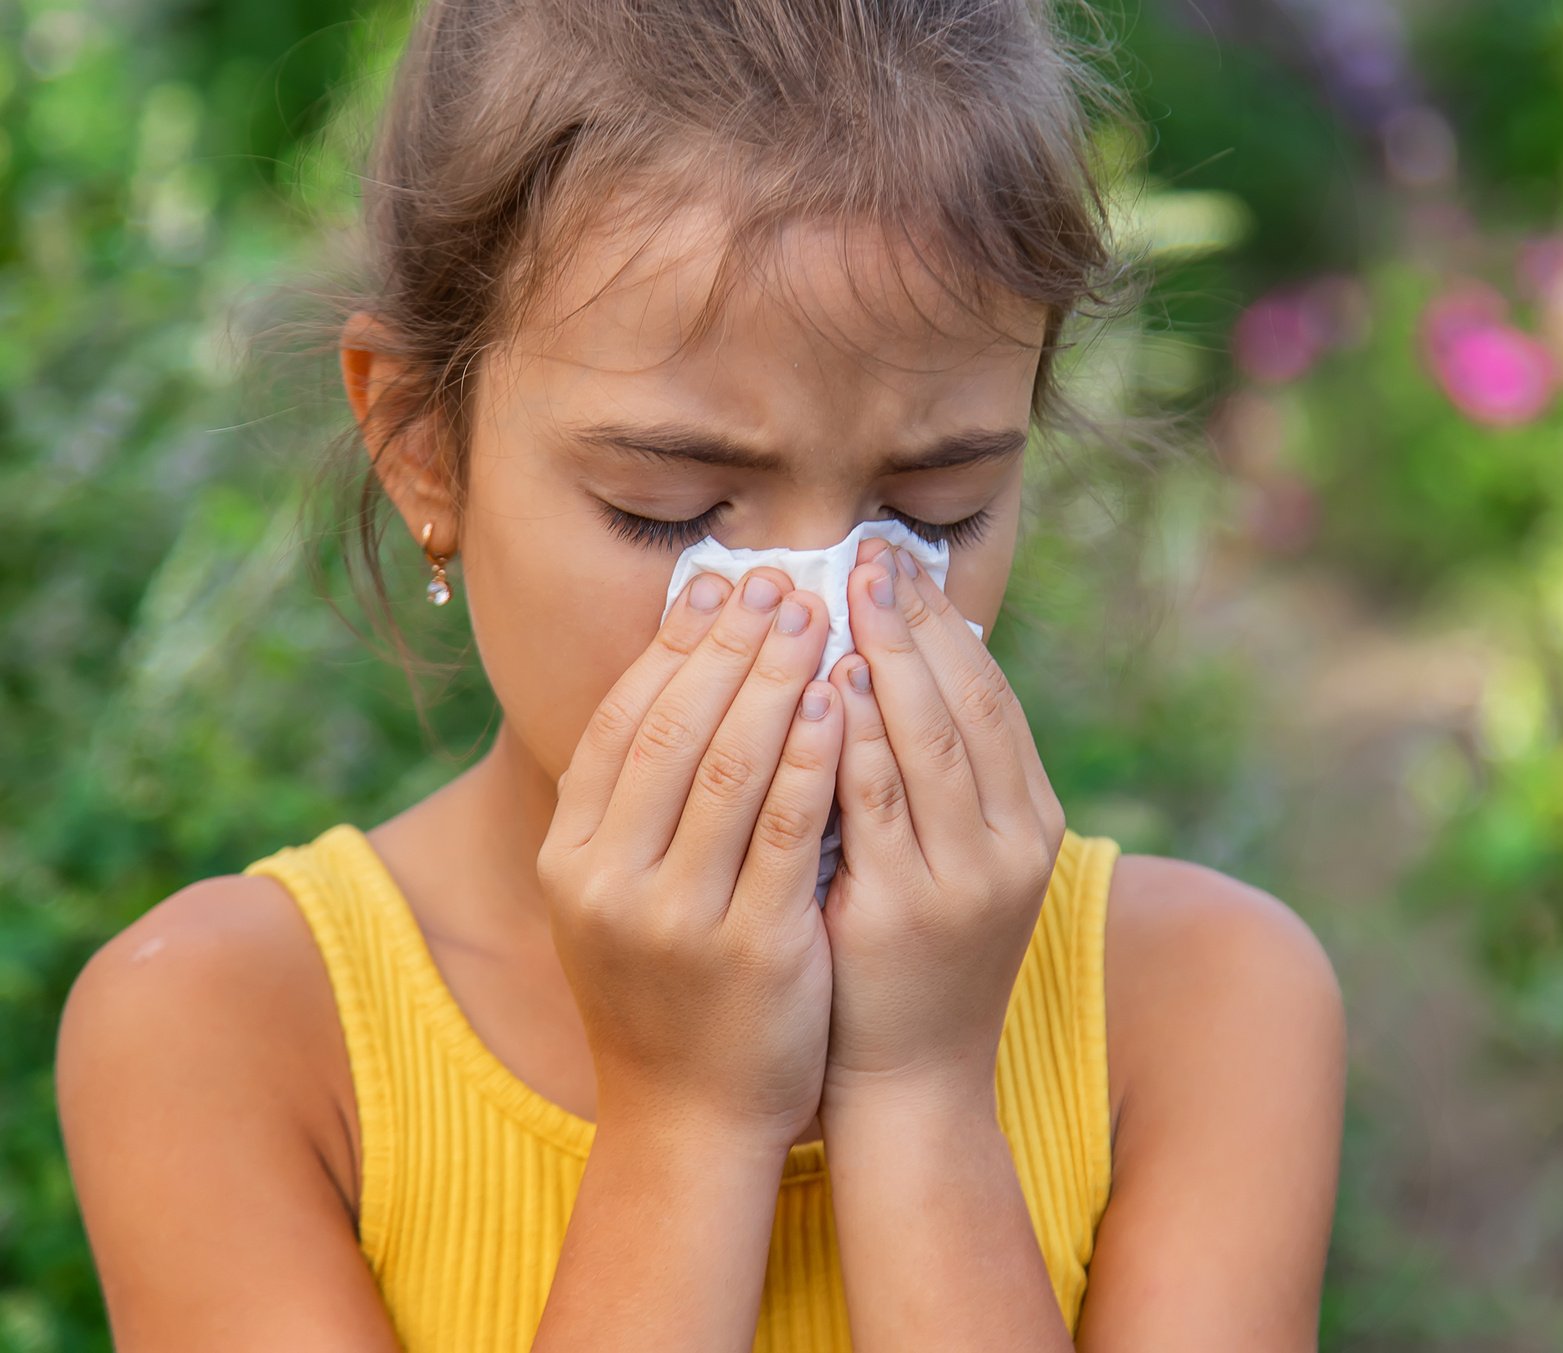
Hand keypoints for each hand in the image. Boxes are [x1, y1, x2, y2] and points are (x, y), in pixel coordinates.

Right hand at [538, 567, 843, 1148]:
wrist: (691, 1117)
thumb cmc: (669, 988)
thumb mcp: (619, 893)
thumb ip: (637, 800)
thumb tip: (684, 670)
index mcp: (571, 856)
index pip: (622, 721)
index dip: (674, 646)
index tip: (722, 585)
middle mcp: (608, 881)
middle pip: (675, 728)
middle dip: (733, 644)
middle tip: (783, 580)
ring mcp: (677, 917)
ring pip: (731, 766)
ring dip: (778, 678)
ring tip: (820, 616)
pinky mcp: (750, 948)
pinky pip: (787, 831)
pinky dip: (814, 756)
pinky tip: (843, 702)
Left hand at [817, 538, 1066, 1107]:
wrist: (912, 1084)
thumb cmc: (915, 962)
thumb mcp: (953, 863)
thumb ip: (939, 779)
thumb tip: (892, 665)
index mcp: (1032, 824)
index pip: (994, 697)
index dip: (948, 624)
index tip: (900, 562)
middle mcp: (1012, 846)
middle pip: (966, 705)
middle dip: (915, 622)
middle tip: (867, 553)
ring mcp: (963, 882)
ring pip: (928, 743)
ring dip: (884, 661)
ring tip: (841, 596)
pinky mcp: (901, 914)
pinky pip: (874, 804)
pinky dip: (850, 737)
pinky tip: (820, 687)